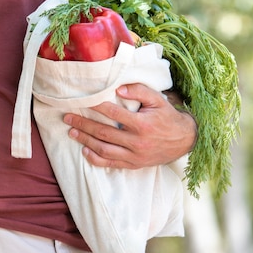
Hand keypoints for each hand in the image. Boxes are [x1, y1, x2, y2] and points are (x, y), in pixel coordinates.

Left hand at [63, 83, 196, 169]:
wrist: (184, 140)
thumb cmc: (168, 116)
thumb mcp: (158, 99)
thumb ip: (139, 91)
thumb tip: (118, 88)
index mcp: (142, 124)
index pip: (113, 113)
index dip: (96, 106)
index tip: (82, 100)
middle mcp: (137, 142)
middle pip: (104, 133)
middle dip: (83, 124)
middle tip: (67, 117)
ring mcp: (135, 156)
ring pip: (104, 150)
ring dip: (85, 141)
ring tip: (72, 132)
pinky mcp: (134, 164)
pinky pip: (112, 164)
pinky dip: (96, 159)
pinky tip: (85, 152)